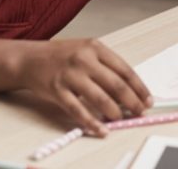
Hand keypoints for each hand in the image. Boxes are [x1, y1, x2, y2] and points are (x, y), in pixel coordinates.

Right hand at [15, 39, 152, 135]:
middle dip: (132, 102)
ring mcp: (70, 75)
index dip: (139, 87)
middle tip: (140, 112)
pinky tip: (101, 129)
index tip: (147, 99)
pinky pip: (78, 111)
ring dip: (114, 112)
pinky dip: (92, 123)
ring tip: (121, 119)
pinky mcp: (58, 91)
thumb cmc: (61, 56)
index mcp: (95, 47)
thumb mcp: (86, 50)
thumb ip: (105, 65)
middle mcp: (84, 59)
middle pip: (116, 84)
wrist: (30, 58)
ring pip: (100, 98)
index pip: (124, 69)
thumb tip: (129, 90)